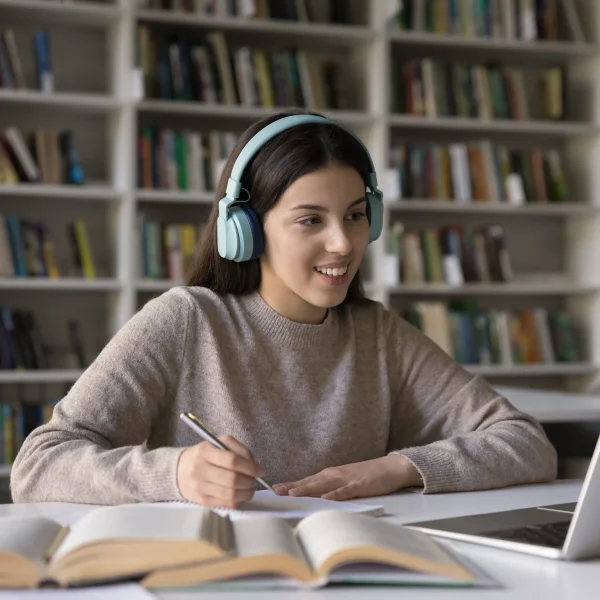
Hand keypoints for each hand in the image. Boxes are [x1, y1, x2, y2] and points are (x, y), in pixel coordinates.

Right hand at [176, 436, 264, 507]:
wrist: (177, 470)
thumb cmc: (203, 455)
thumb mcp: (217, 444)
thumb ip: (237, 449)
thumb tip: (254, 464)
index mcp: (206, 452)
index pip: (232, 461)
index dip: (250, 467)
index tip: (260, 470)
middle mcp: (201, 470)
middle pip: (233, 480)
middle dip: (250, 481)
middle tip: (255, 480)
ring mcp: (200, 487)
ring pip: (231, 494)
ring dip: (246, 493)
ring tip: (249, 488)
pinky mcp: (201, 501)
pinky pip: (226, 503)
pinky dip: (238, 500)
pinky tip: (240, 495)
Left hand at [273, 455, 422, 500]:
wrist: (390, 468)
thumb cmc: (366, 476)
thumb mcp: (344, 481)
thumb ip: (330, 488)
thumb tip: (313, 498)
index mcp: (330, 475)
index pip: (307, 481)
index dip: (290, 484)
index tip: (274, 489)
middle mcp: (335, 475)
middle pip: (311, 482)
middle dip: (292, 486)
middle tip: (275, 491)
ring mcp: (347, 479)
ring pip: (324, 485)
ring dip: (308, 488)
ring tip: (293, 493)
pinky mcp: (360, 484)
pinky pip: (345, 491)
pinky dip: (335, 494)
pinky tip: (326, 498)